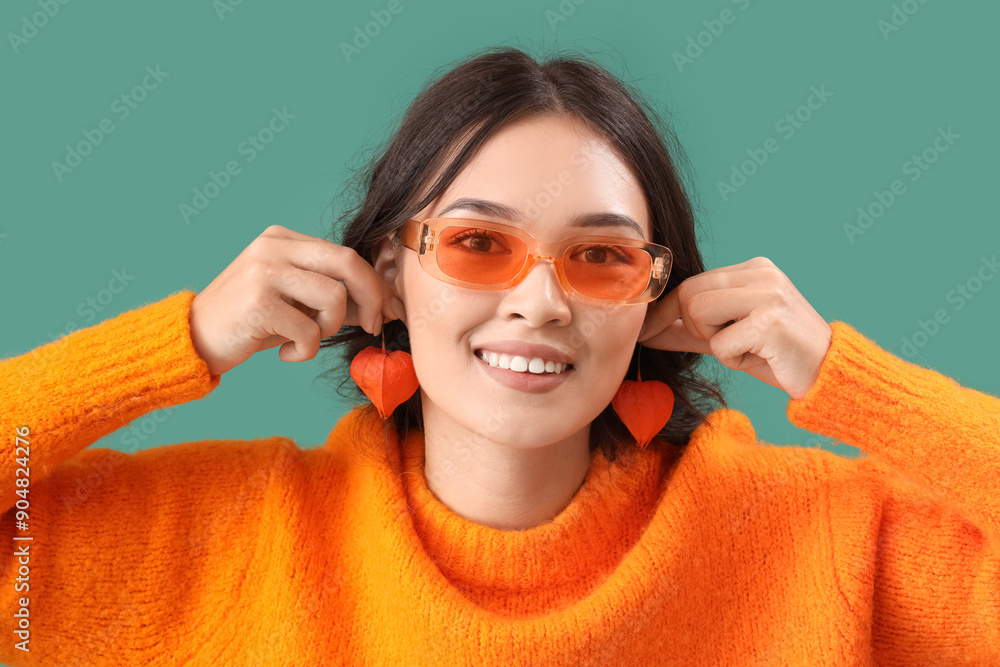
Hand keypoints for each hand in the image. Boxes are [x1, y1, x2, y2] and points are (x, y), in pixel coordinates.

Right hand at [189, 225, 404, 375]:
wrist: (194, 340)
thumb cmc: (250, 324)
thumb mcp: (294, 303)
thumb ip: (333, 297)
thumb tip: (383, 304)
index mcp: (283, 239)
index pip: (346, 254)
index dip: (374, 285)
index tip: (385, 312)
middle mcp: (274, 247)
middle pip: (348, 263)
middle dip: (372, 299)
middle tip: (373, 327)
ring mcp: (265, 271)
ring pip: (333, 297)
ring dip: (329, 329)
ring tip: (306, 340)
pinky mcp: (259, 302)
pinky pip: (310, 330)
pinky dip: (306, 351)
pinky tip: (286, 354)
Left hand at [637, 257, 832, 400]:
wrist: (827, 375)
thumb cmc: (776, 356)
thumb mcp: (727, 338)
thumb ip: (688, 331)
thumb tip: (645, 330)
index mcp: (752, 269)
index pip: (690, 284)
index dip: (664, 312)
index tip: (645, 331)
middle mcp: (761, 273)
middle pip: (688, 296)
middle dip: (696, 329)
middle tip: (727, 343)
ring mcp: (768, 293)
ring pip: (698, 313)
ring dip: (715, 343)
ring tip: (746, 347)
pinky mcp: (770, 320)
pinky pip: (720, 344)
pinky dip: (734, 359)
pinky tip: (761, 357)